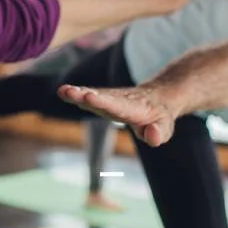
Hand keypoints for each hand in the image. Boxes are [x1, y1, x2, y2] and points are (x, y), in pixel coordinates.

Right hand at [57, 84, 178, 145]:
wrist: (157, 98)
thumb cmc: (159, 117)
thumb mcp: (165, 128)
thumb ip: (158, 133)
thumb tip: (151, 136)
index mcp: (134, 108)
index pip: (117, 106)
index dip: (102, 102)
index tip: (88, 96)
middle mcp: (118, 100)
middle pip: (101, 98)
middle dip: (85, 96)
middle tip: (67, 91)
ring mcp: (109, 98)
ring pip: (92, 95)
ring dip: (76, 93)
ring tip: (62, 90)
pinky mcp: (101, 99)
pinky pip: (88, 96)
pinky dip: (76, 94)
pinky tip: (63, 92)